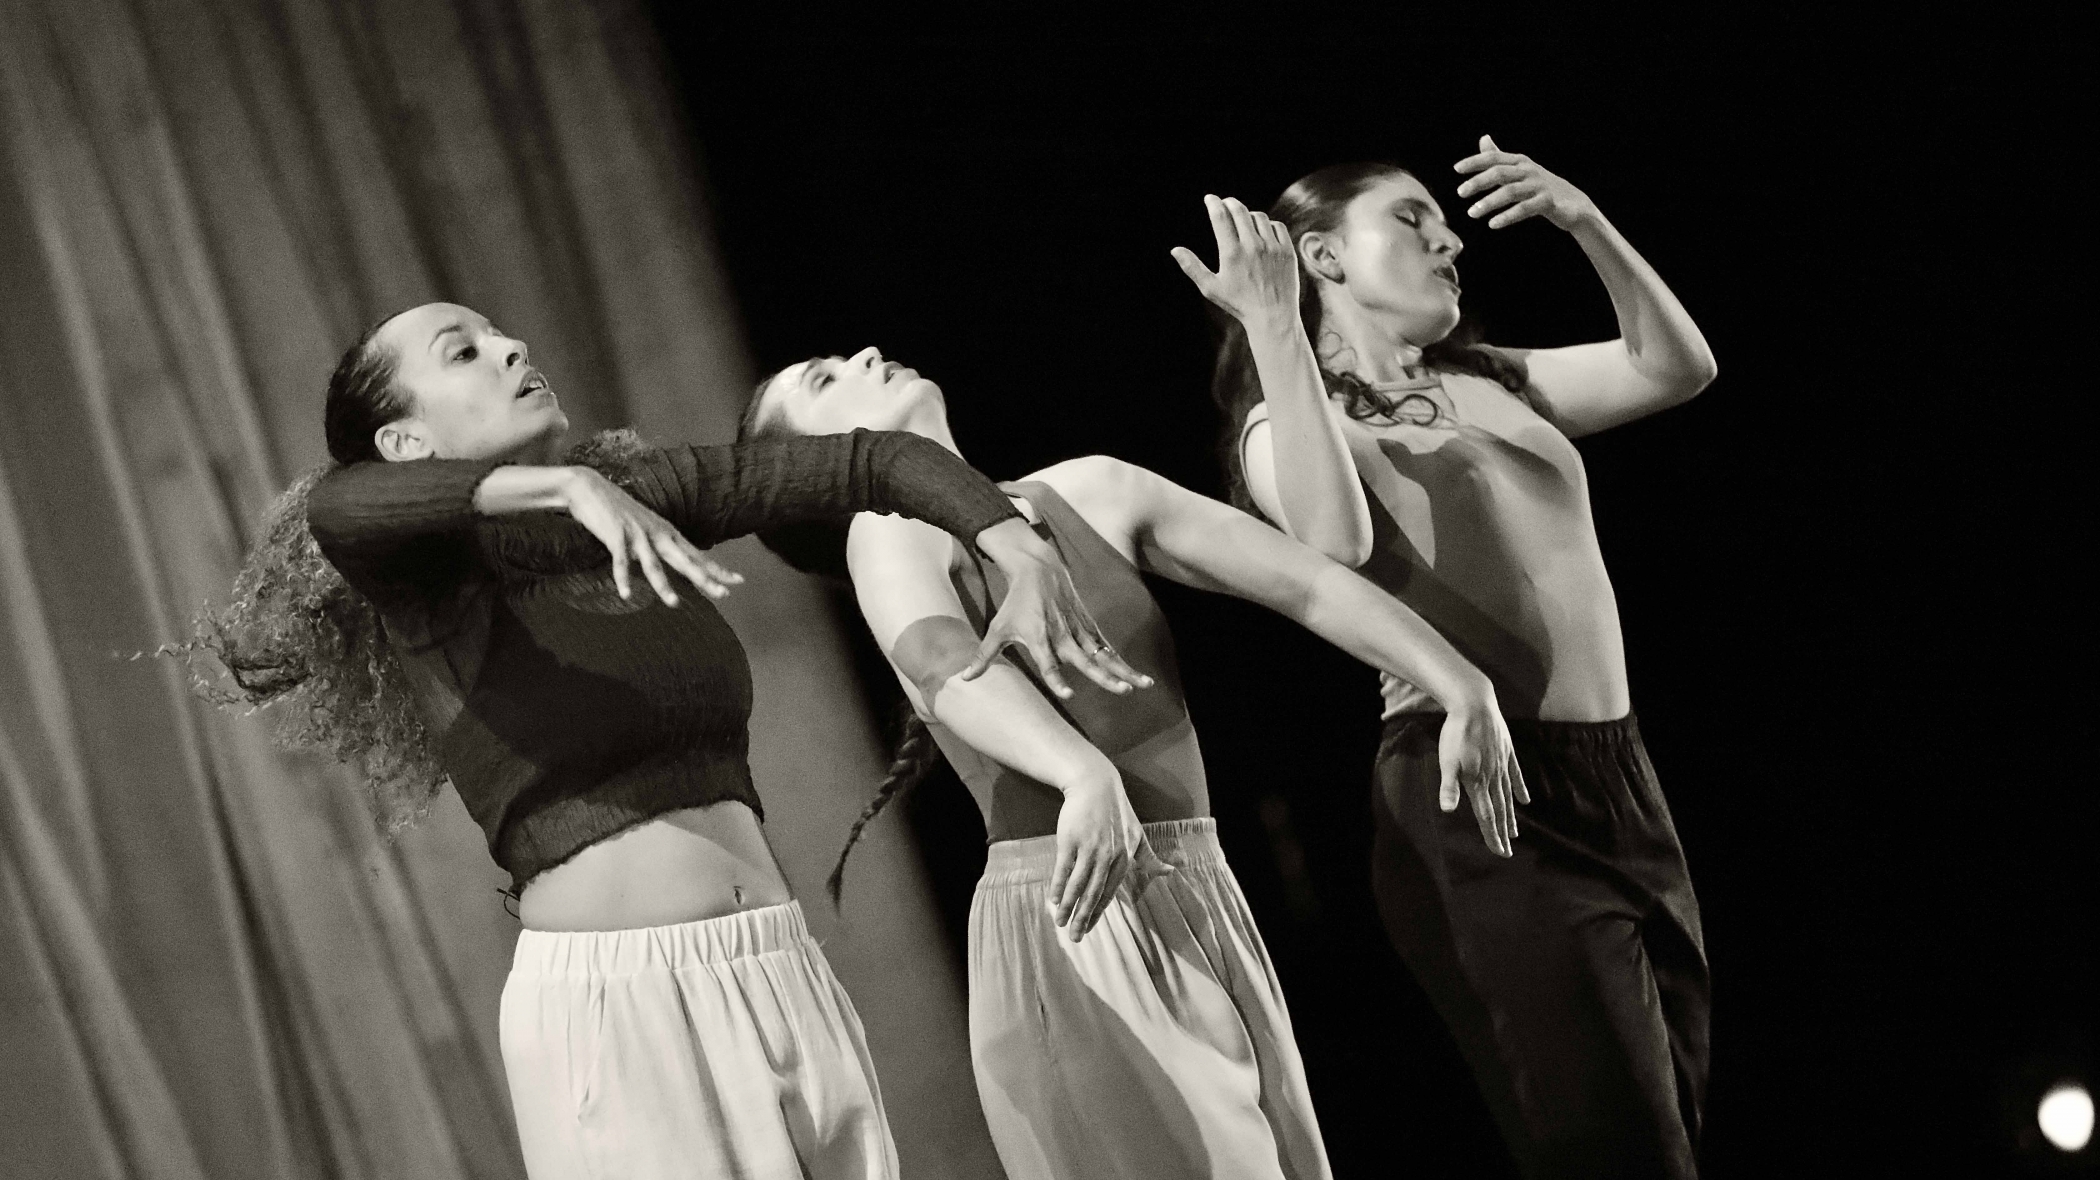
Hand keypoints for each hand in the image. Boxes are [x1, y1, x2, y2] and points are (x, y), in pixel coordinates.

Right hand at [561, 468, 743, 605]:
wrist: (587, 487)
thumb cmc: (617, 511)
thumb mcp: (645, 528)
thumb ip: (657, 546)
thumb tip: (670, 562)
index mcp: (666, 533)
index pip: (697, 555)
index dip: (717, 569)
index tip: (738, 581)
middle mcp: (657, 533)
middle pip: (684, 560)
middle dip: (704, 578)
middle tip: (724, 594)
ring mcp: (637, 534)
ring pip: (654, 564)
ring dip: (663, 585)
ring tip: (674, 604)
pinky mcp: (615, 534)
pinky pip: (620, 560)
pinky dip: (623, 577)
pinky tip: (625, 594)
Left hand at [963, 517, 1153, 698]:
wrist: (1038, 568)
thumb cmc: (1014, 603)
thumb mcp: (996, 629)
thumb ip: (983, 657)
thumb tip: (963, 679)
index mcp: (1040, 638)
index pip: (1049, 663)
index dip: (1057, 679)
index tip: (1068, 695)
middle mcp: (1062, 635)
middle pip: (1086, 660)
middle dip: (1104, 676)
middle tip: (1121, 690)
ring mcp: (1078, 629)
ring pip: (1104, 654)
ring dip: (1124, 669)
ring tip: (1143, 685)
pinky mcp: (1088, 625)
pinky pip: (1107, 646)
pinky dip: (1121, 660)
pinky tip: (1137, 676)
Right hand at [1049, 773, 1174, 940]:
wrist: (1096, 786)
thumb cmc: (1117, 812)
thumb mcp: (1138, 834)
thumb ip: (1150, 857)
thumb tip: (1171, 872)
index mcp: (1124, 858)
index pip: (1109, 892)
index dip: (1098, 913)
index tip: (1089, 930)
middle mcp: (1108, 856)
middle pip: (1093, 894)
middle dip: (1083, 918)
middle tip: (1075, 938)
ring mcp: (1089, 848)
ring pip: (1078, 885)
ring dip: (1068, 906)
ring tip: (1060, 922)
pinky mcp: (1071, 840)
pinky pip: (1063, 868)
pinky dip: (1058, 886)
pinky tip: (1054, 899)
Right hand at [1171, 194, 1300, 328]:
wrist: (1272, 316)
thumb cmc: (1238, 304)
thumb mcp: (1211, 288)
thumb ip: (1192, 267)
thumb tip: (1174, 250)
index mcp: (1232, 254)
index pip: (1221, 216)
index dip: (1213, 203)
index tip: (1209, 198)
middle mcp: (1253, 246)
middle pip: (1239, 210)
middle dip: (1229, 203)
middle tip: (1224, 203)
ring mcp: (1272, 247)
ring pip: (1258, 217)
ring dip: (1248, 215)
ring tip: (1242, 221)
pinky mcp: (1287, 251)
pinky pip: (1277, 226)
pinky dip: (1267, 225)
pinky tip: (1261, 232)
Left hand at [1437, 698, 1530, 856]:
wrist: (1473, 704)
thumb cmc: (1456, 734)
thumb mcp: (1447, 761)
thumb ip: (1449, 786)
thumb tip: (1448, 810)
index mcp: (1477, 781)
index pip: (1486, 815)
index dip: (1492, 835)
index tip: (1499, 851)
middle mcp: (1492, 777)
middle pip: (1499, 810)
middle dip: (1502, 832)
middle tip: (1507, 851)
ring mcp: (1501, 764)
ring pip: (1507, 796)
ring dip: (1510, 815)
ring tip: (1515, 833)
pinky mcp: (1506, 752)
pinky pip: (1515, 775)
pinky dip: (1520, 789)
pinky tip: (1525, 801)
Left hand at [1453, 135, 1595, 230]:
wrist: (1574, 204)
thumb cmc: (1541, 187)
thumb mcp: (1520, 170)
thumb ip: (1500, 158)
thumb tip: (1483, 139)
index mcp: (1520, 162)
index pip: (1494, 157)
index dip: (1475, 161)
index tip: (1456, 169)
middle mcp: (1529, 170)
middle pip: (1500, 173)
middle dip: (1478, 182)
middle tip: (1460, 193)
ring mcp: (1539, 186)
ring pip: (1510, 192)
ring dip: (1489, 202)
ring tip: (1472, 213)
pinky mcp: (1547, 202)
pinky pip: (1524, 209)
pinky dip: (1507, 216)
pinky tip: (1492, 224)